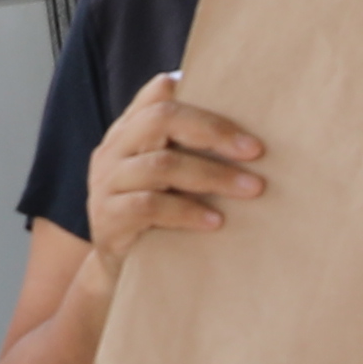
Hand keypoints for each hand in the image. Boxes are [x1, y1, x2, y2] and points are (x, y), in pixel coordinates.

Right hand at [76, 70, 264, 260]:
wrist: (118, 270)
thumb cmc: (156, 217)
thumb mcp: (170, 179)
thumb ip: (190, 150)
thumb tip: (251, 134)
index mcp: (129, 131)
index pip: (158, 96)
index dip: (198, 93)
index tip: (245, 105)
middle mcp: (114, 150)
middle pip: (161, 119)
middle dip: (213, 132)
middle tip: (256, 150)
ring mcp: (106, 182)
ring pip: (162, 165)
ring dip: (213, 176)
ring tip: (251, 189)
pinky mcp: (108, 217)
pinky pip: (149, 206)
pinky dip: (188, 212)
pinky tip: (216, 221)